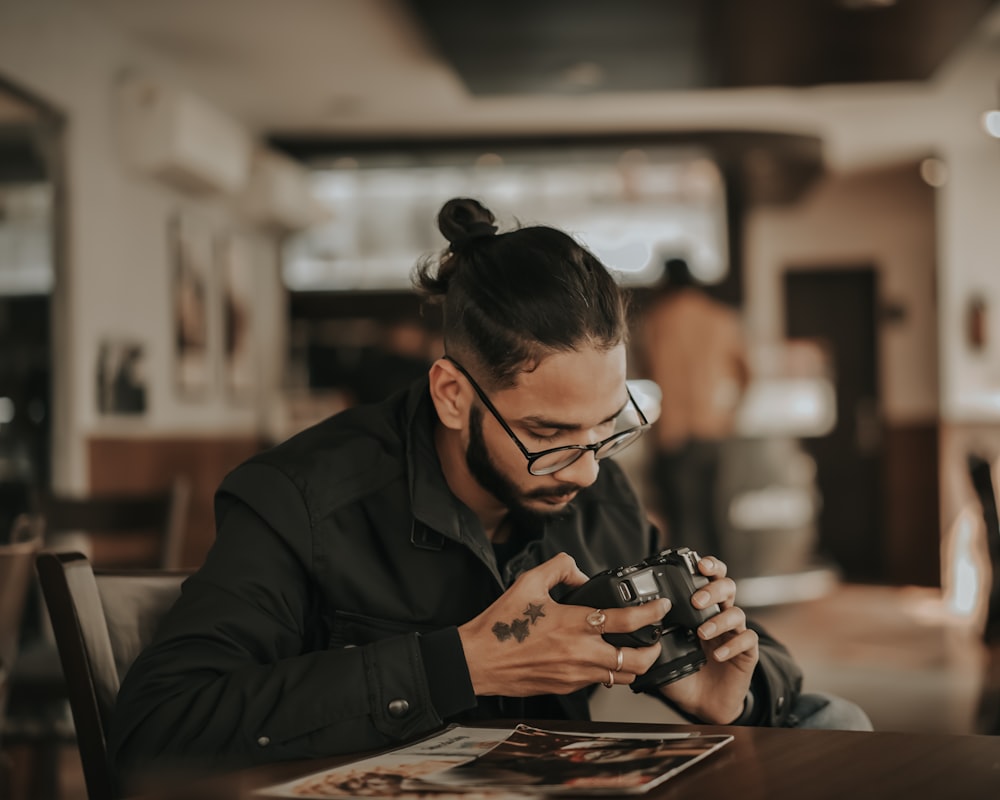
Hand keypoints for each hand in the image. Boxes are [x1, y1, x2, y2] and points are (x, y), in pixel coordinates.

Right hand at [458, 552, 665, 696]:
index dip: (651, 612)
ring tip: (634, 650)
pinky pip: (599, 682)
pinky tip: (601, 658)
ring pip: (622, 677)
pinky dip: (608, 671)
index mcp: (574, 623)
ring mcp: (575, 674)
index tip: (661, 606)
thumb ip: (559, 568)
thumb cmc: (500, 625)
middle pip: (637, 660)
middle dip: (654, 649)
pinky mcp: (567, 687)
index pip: (627, 620)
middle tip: (655, 638)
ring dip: (634, 664)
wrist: (479, 661)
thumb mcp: (528, 582)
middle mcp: (580, 653)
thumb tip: (579, 571)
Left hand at [658, 555, 757, 723]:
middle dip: (712, 588)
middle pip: (727, 587)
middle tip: (696, 600)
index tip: (698, 563)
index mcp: (701, 610)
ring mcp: (734, 633)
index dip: (708, 566)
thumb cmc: (684, 672)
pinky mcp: (747, 652)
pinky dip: (733, 644)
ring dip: (718, 619)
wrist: (702, 703)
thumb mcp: (662, 650)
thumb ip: (653, 634)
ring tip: (701, 633)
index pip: (709, 578)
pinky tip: (718, 654)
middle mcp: (720, 616)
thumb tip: (632, 621)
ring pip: (737, 613)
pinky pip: (747, 640)